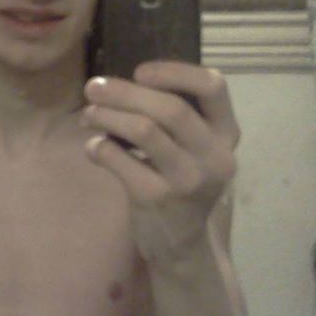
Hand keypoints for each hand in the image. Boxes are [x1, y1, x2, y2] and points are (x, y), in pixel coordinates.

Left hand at [82, 61, 239, 266]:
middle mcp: (214, 155)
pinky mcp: (157, 199)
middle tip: (92, 87)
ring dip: (107, 115)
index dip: (174, 71)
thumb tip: (119, 84)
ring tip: (88, 115)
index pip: (213, 87)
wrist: (183, 244)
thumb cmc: (181, 181)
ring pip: (143, 129)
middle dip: (124, 92)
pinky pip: (118, 160)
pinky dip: (99, 147)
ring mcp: (187, 180)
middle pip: (170, 107)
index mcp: (226, 133)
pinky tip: (93, 147)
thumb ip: (174, 115)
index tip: (139, 71)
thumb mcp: (194, 148)